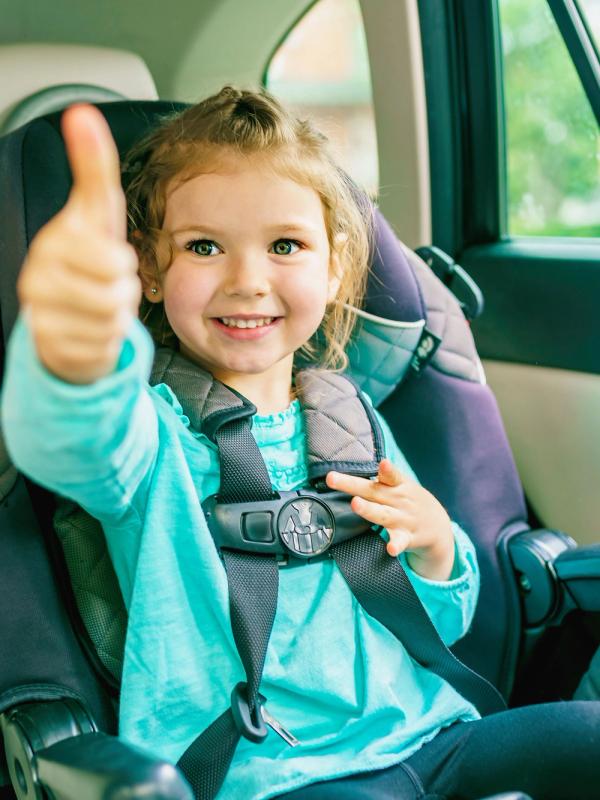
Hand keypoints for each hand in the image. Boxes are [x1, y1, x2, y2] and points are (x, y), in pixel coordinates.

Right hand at [17, 104, 140, 383]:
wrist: (65, 314)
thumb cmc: (87, 259)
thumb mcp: (96, 213)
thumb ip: (93, 166)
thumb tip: (82, 112)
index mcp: (52, 243)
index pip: (114, 261)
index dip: (121, 264)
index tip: (105, 259)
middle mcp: (36, 280)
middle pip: (116, 294)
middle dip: (123, 293)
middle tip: (106, 287)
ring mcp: (40, 317)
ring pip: (112, 323)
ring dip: (117, 319)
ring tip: (99, 308)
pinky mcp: (51, 351)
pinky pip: (103, 349)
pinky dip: (106, 344)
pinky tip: (90, 332)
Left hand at [326, 459, 454, 579]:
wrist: (439, 526)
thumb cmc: (410, 501)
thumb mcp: (402, 486)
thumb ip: (382, 478)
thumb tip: (351, 470)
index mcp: (398, 486)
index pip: (391, 475)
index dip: (387, 469)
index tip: (382, 462)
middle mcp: (400, 500)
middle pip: (374, 492)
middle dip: (351, 485)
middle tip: (331, 479)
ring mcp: (404, 519)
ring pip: (383, 515)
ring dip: (369, 510)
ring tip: (355, 504)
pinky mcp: (407, 538)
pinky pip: (400, 542)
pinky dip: (395, 545)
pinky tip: (391, 550)